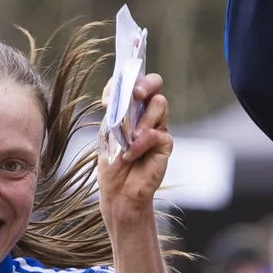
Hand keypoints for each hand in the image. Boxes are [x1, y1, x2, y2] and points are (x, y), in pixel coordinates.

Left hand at [98, 72, 172, 229]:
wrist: (119, 191)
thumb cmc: (111, 162)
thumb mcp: (108, 133)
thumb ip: (115, 113)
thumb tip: (119, 98)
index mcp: (131, 107)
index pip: (131, 82)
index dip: (122, 81)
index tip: (107, 98)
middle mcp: (146, 113)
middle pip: (154, 84)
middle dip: (145, 84)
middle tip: (135, 94)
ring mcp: (158, 126)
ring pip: (159, 104)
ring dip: (141, 120)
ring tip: (129, 139)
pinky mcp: (165, 143)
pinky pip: (157, 133)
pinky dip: (141, 143)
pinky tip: (131, 154)